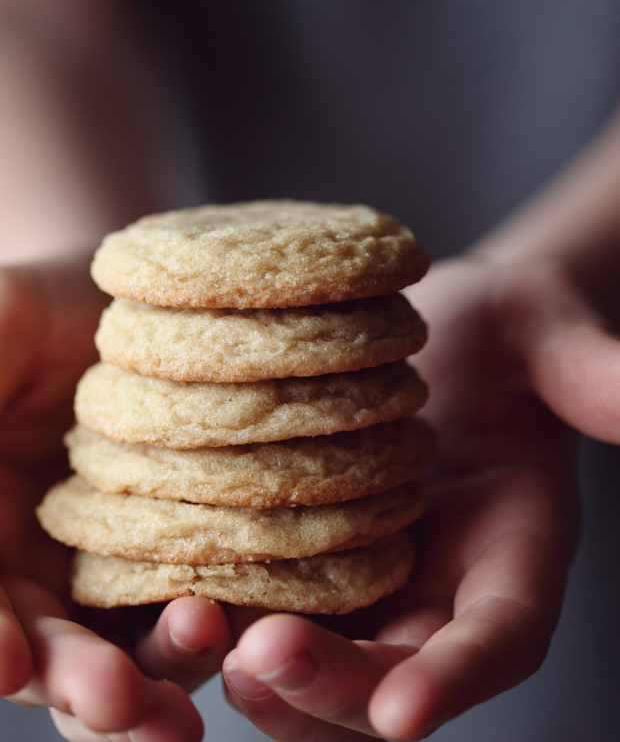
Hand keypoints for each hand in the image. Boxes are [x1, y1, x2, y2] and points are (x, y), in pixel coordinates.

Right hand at [0, 259, 231, 741]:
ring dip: (166, 668)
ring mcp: (127, 559)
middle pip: (60, 654)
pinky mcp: (200, 539)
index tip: (9, 661)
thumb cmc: (20, 316)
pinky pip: (213, 588)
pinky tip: (255, 620)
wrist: (110, 294)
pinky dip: (232, 615)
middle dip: (85, 685)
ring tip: (198, 652)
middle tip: (118, 700)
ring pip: (140, 641)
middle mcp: (50, 567)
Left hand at [220, 255, 603, 739]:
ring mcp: (378, 582)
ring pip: (329, 670)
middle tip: (265, 656)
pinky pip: (276, 614)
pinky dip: (234, 627)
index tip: (402, 712)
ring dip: (273, 680)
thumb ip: (594, 373)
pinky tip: (184, 603)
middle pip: (398, 674)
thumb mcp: (548, 336)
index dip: (456, 676)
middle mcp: (444, 587)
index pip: (498, 636)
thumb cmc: (506, 329)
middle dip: (335, 687)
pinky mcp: (318, 558)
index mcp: (515, 550)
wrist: (441, 334)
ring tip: (209, 641)